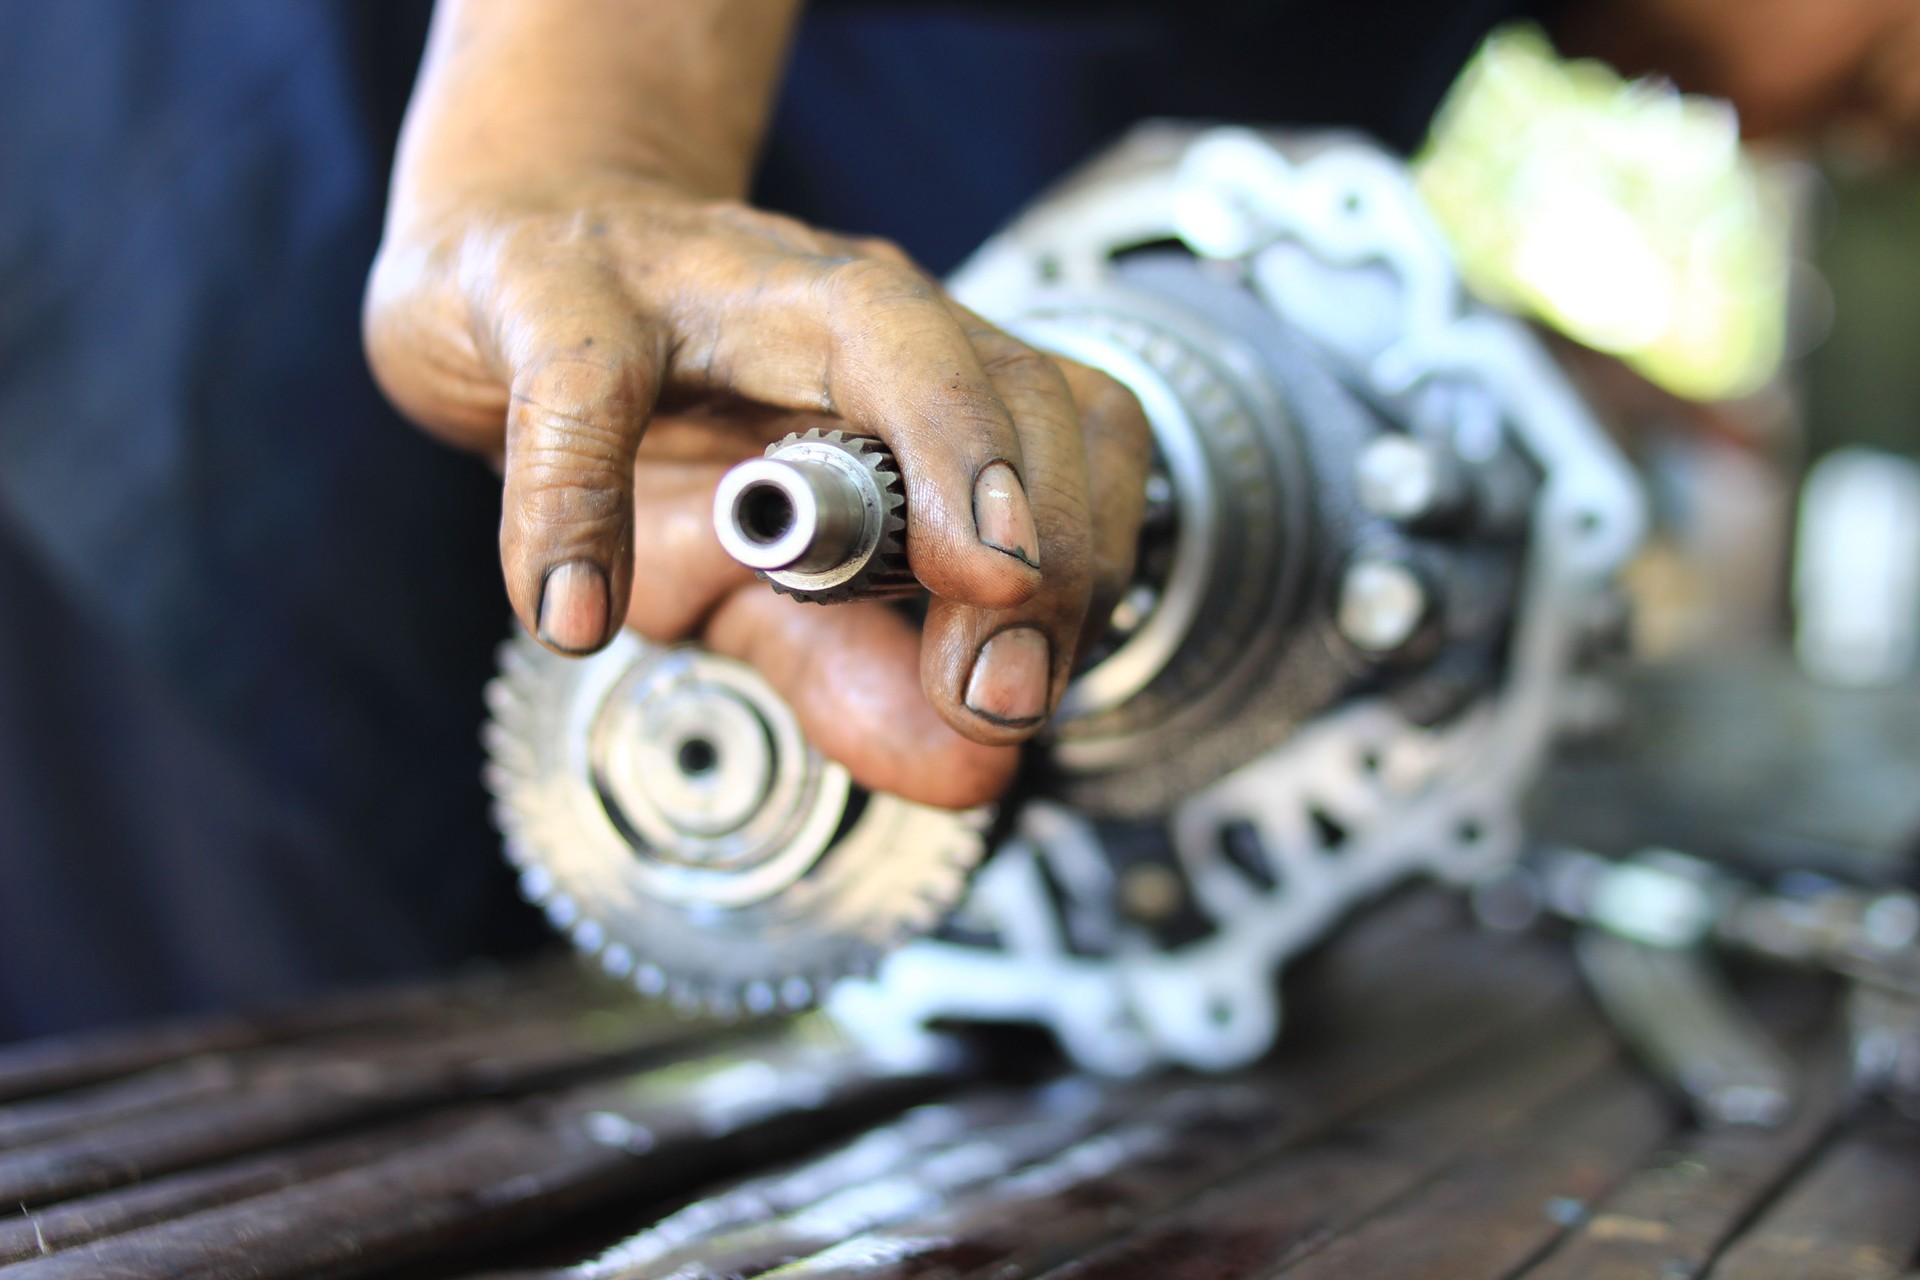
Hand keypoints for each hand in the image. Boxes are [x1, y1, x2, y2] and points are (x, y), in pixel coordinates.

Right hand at [363, 6, 1147, 808]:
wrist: (488, 280)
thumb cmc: (645, 428)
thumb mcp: (762, 580)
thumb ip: (861, 671)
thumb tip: (974, 774)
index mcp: (918, 377)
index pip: (1069, 431)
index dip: (1088, 555)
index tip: (1032, 692)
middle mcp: (849, 307)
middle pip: (1012, 378)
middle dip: (1044, 535)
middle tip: (999, 689)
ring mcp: (715, 274)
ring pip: (876, 320)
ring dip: (935, 457)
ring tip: (914, 596)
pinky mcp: (551, 281)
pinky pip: (584, 384)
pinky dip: (580, 502)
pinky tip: (576, 613)